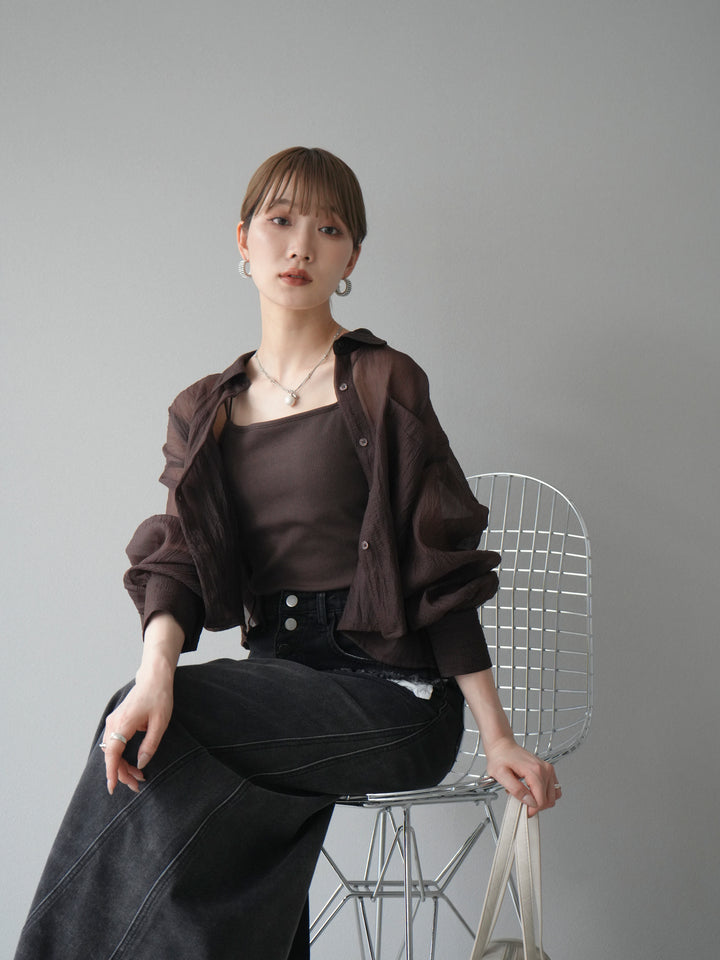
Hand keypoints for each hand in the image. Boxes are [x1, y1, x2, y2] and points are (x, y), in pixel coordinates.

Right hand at [102, 668, 173, 794]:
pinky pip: (113, 743)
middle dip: (122, 773)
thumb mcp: (160, 723)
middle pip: (110, 755)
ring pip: (111, 750)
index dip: (111, 772)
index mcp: (123, 723)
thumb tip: (140, 764)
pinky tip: (132, 763)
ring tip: (138, 776)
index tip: (112, 788)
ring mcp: (113, 721)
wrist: (154, 678)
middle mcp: (114, 723)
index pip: (112, 753)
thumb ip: (150, 745)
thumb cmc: (159, 697)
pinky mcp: (116, 720)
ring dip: (121, 765)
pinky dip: (120, 755)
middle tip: (138, 785)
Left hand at [484, 736, 560, 815]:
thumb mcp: (501, 775)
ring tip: (528, 797)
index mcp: (534, 771)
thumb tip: (529, 802)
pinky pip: (554, 789)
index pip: (541, 801)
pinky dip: (546, 794)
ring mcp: (548, 769)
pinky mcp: (548, 770)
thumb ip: (516, 789)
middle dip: (536, 806)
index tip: (523, 810)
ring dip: (542, 801)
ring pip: (553, 796)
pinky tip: (534, 791)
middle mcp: (544, 769)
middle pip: (549, 800)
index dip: (532, 810)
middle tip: (523, 803)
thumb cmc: (500, 758)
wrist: (502, 746)